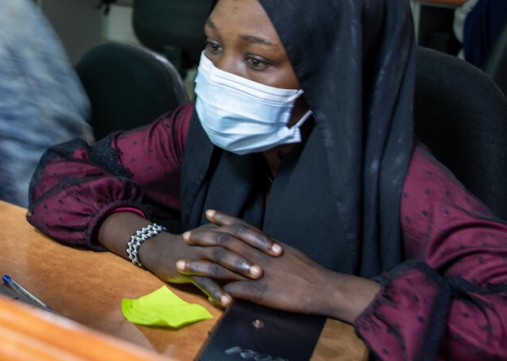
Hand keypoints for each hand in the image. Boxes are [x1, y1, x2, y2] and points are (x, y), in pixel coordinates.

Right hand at [136, 212, 281, 304]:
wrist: (161, 251)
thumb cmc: (193, 247)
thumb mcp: (213, 238)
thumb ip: (234, 240)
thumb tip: (261, 248)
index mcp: (217, 230)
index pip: (241, 229)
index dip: (260, 238)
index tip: (280, 250)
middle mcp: (208, 239)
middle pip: (232, 241)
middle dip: (253, 251)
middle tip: (274, 261)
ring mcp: (197, 254)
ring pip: (218, 258)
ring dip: (237, 267)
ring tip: (255, 278)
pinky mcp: (187, 269)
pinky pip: (202, 280)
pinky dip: (216, 290)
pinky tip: (228, 301)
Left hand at [178, 210, 379, 322]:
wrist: (325, 288)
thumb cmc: (311, 272)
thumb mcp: (289, 253)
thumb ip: (271, 250)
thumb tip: (263, 246)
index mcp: (266, 244)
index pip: (240, 227)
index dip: (223, 219)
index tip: (207, 213)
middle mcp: (258, 254)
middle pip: (224, 243)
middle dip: (203, 239)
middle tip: (186, 236)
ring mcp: (257, 273)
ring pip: (221, 266)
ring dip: (199, 266)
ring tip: (181, 265)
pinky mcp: (259, 292)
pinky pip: (233, 290)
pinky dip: (218, 291)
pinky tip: (203, 292)